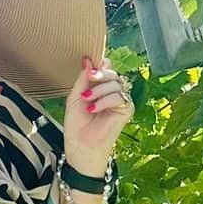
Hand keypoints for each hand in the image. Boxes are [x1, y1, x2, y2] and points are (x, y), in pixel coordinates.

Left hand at [63, 57, 132, 173]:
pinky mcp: (127, 109)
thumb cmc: (77, 124)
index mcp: (101, 88)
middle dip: (99, 74)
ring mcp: (121, 100)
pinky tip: (93, 109)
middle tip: (89, 78)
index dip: (99, 66)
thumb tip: (89, 59)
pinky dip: (105, 101)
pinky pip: (119, 97)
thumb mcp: (76, 96)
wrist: (81, 144)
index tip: (88, 67)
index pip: (106, 69)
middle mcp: (113, 92)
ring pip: (116, 84)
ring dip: (99, 90)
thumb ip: (83, 78)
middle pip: (112, 74)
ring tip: (87, 100)